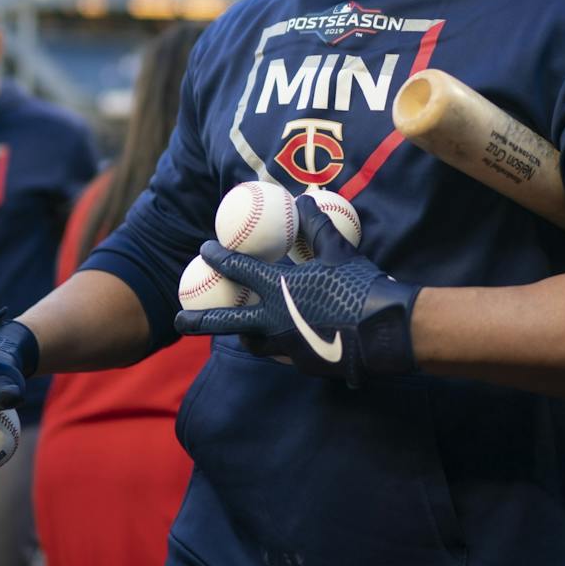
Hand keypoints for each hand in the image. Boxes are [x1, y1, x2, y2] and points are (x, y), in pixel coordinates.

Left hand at [175, 194, 418, 387]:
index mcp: (278, 289)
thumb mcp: (339, 249)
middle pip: (226, 321)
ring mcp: (286, 347)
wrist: (385, 330)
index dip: (217, 257)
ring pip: (253, 343)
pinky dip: (277, 345)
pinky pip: (281, 354)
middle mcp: (274, 321)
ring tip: (240, 329)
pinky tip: (285, 339)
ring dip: (243, 334)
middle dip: (199, 320)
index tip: (204, 250)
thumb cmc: (360, 286)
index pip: (237, 270)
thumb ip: (315, 225)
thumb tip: (302, 201)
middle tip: (179, 320)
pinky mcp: (302, 365)